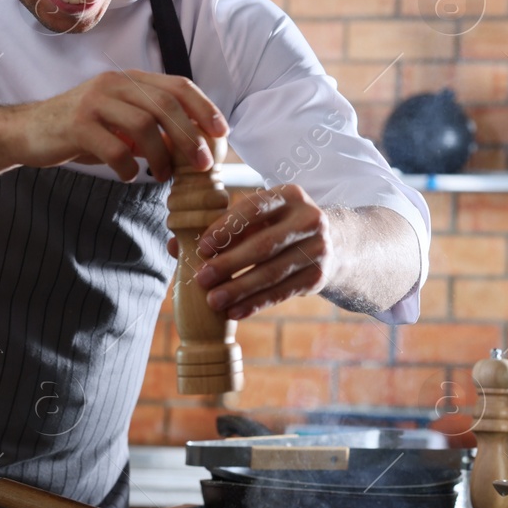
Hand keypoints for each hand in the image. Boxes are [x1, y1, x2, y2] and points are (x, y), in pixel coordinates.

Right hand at [9, 70, 225, 181]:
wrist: (27, 131)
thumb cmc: (80, 130)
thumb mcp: (120, 123)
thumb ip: (152, 128)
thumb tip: (192, 147)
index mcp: (130, 80)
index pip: (178, 86)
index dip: (204, 108)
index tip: (221, 133)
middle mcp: (114, 84)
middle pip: (166, 105)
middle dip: (190, 137)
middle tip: (203, 165)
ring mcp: (94, 102)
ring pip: (144, 126)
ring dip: (162, 156)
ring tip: (164, 175)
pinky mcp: (77, 125)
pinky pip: (114, 149)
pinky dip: (128, 167)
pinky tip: (128, 175)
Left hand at [174, 184, 337, 320]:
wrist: (332, 244)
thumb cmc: (277, 227)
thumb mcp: (257, 219)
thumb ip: (220, 229)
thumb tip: (175, 246)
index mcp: (289, 195)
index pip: (254, 209)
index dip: (226, 227)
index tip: (202, 247)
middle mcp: (309, 218)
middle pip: (263, 244)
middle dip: (229, 263)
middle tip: (201, 278)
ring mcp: (318, 249)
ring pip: (272, 272)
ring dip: (240, 289)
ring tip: (213, 300)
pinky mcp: (318, 277)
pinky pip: (282, 293)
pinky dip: (256, 303)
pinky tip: (234, 312)